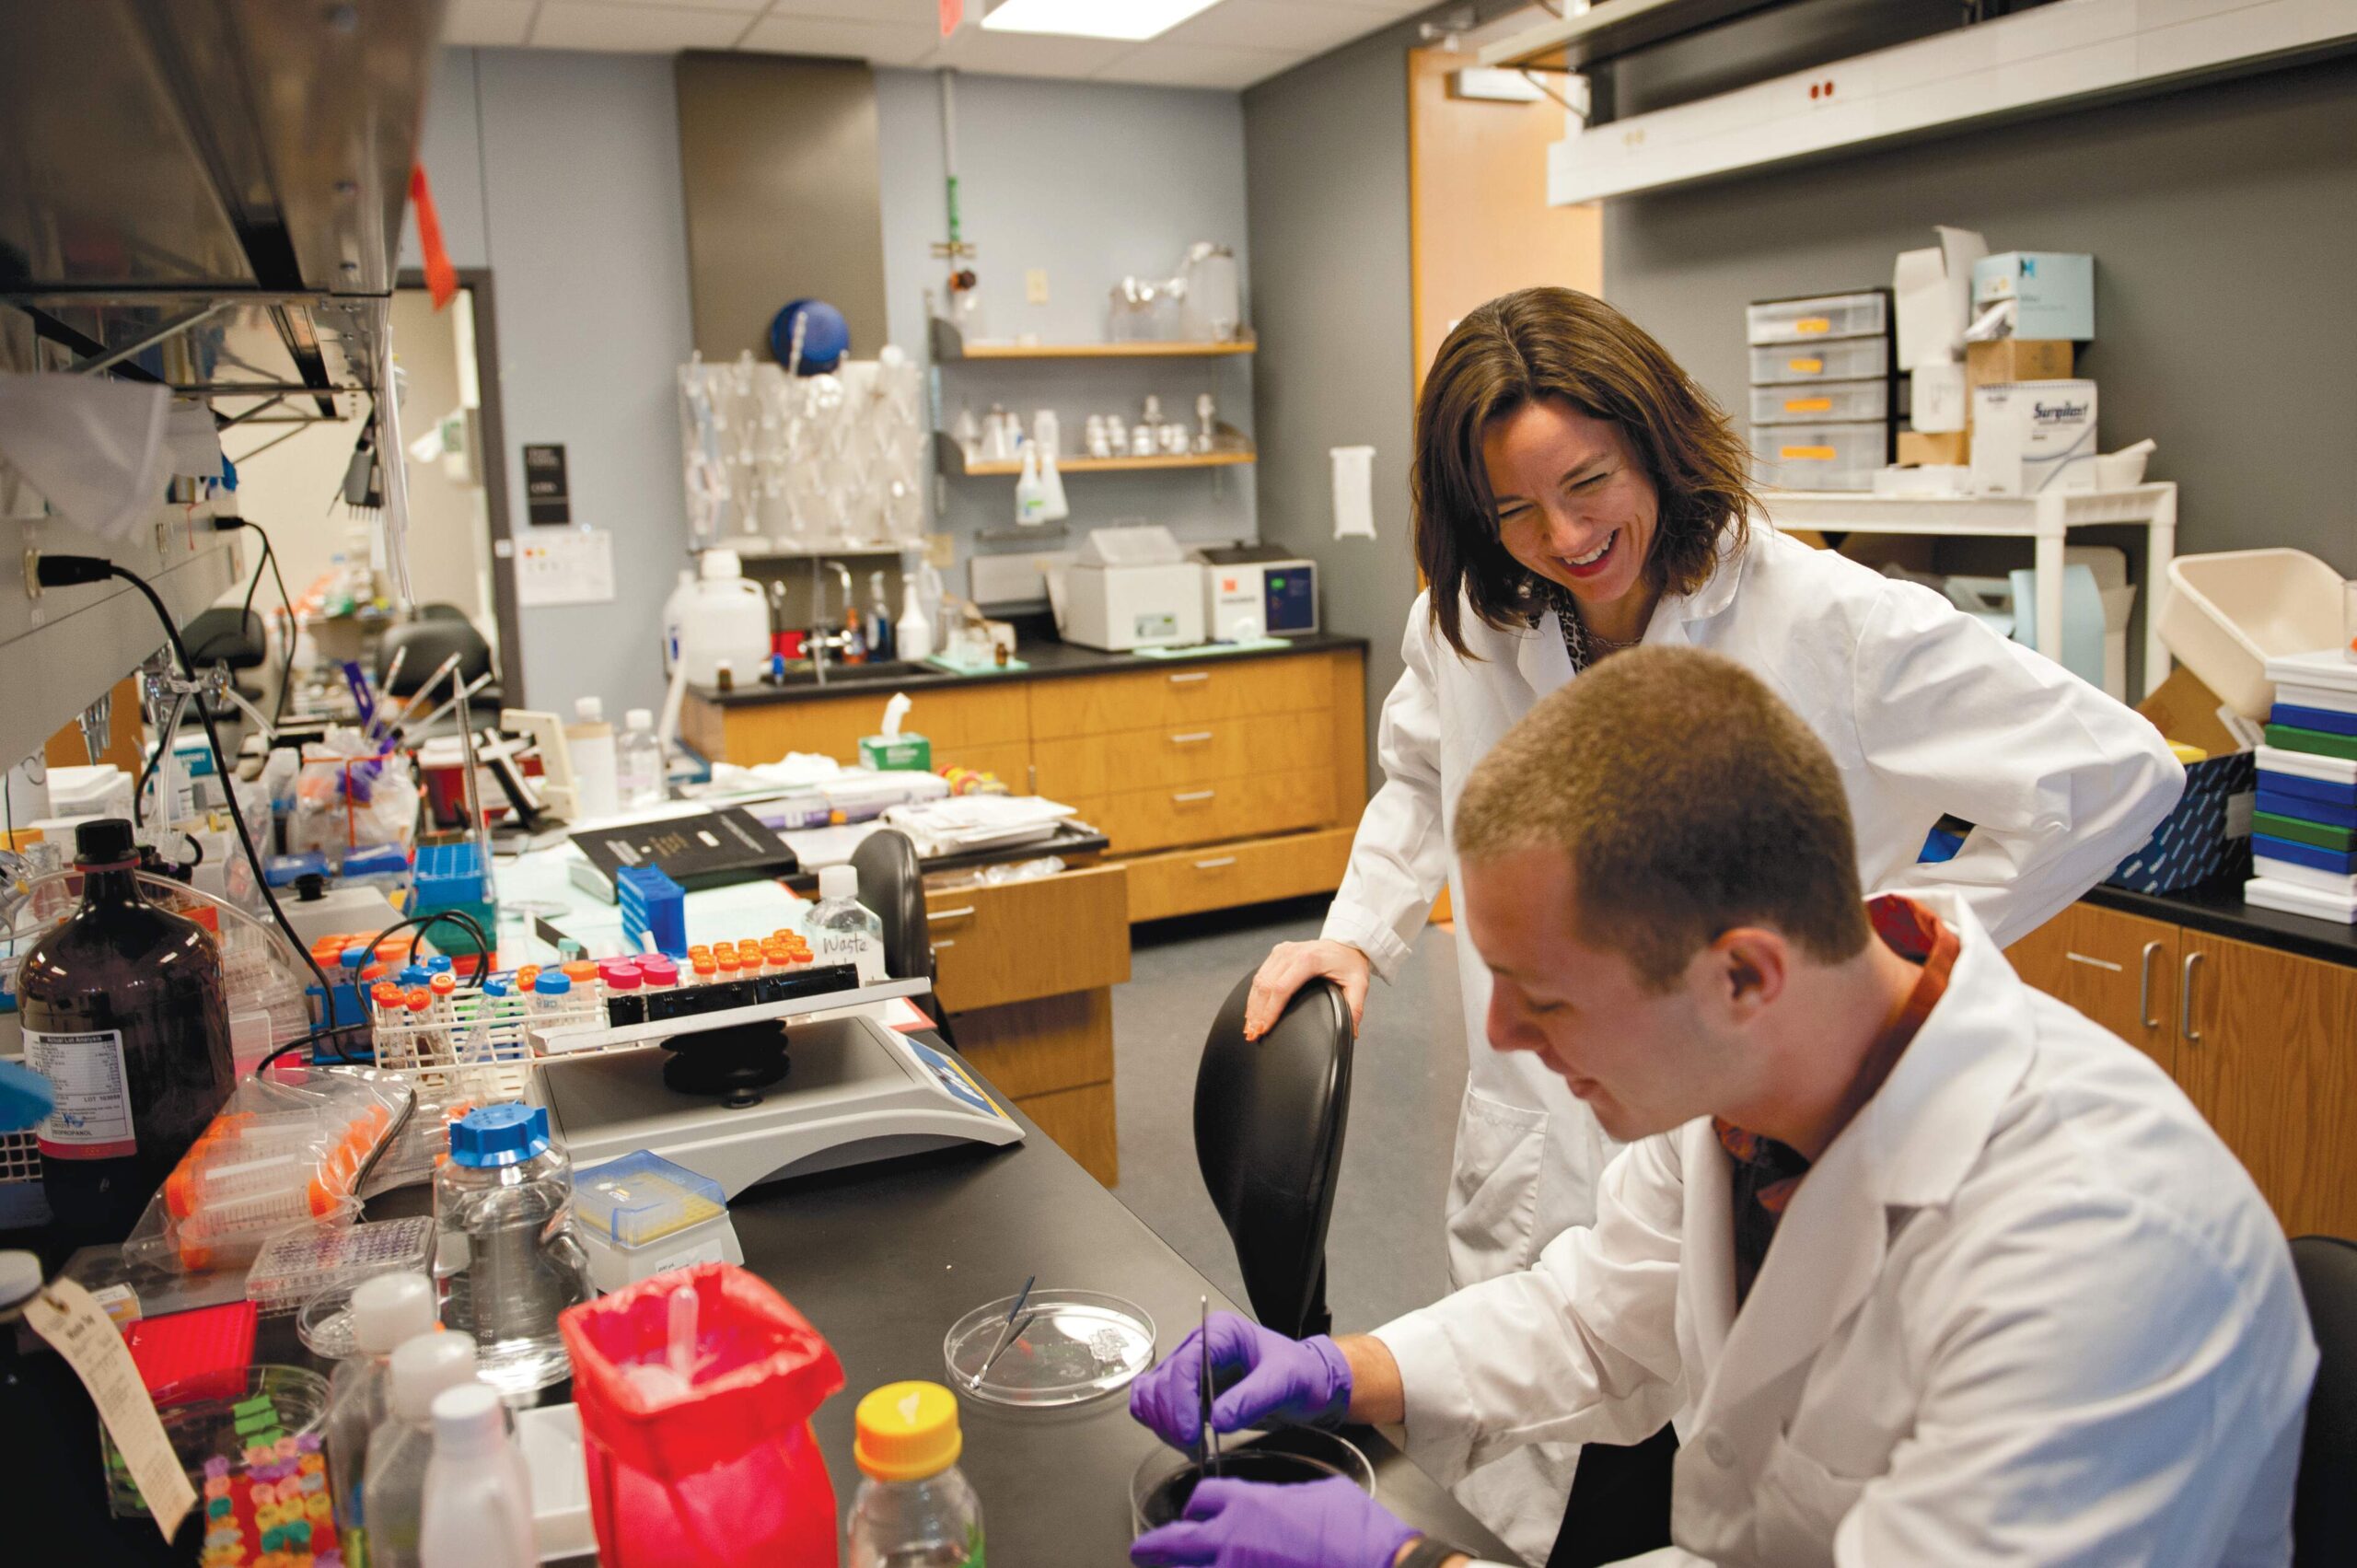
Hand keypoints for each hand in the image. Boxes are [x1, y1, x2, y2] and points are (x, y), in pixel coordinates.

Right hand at [1130, 1313, 1353, 1450]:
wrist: (1308, 1385)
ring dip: (1163, 1424)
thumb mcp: (1285, 1382)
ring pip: (1151, 1396)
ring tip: (1194, 1445)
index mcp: (1220, 1333)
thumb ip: (1252, 1398)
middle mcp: (1197, 1346)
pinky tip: (1187, 1441)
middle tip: (1196, 1446)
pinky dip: (1161, 1425)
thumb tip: (1218, 1421)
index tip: (1192, 1435)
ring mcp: (1188, 1369)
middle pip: (1160, 1383)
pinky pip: (1154, 1406)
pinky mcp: (1185, 1391)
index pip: (1183, 1365)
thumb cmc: (1300, 1375)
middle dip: (1172, 1419)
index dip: (1180, 1401)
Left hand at [1131, 1476, 1418, 1567]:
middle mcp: (1231, 1541)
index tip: (1193, 1512)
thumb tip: (1279, 1505)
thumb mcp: (1319, 1493)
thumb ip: (1285, 1498)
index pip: (1201, 1498)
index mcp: (1249, 1504)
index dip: (1196, 1506)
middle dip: (1155, 1547)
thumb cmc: (1357, 1532)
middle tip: (1142, 1551)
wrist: (1381, 1566)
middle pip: (1175, 1542)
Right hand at [1246, 941, 1371, 1040]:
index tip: (1265, 1028)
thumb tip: (1351, 1033)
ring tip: (1249, 1027)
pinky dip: (1255, 994)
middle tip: (1253, 1034)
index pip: (1281, 988)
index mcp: (1309, 960)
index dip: (1270, 1011)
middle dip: (1257, 1013)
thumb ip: (1354, 1008)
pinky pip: (1260, 974)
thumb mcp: (1358, 984)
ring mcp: (1282, 951)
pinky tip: (1252, 1010)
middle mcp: (1291, 953)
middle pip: (1265, 986)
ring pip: (1259, 980)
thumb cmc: (1350, 963)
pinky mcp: (1278, 952)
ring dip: (1252, 1005)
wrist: (1346, 943)